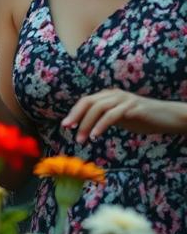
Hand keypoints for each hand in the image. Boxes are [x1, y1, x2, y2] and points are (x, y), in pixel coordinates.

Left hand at [62, 88, 186, 142]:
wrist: (169, 117)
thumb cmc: (143, 118)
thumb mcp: (120, 117)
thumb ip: (105, 117)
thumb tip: (87, 124)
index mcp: (109, 95)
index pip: (86, 101)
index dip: (75, 112)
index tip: (66, 126)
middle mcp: (115, 94)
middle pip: (89, 102)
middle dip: (76, 116)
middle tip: (68, 130)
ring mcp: (125, 100)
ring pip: (98, 108)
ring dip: (86, 124)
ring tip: (81, 139)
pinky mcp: (134, 108)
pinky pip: (112, 115)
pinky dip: (101, 125)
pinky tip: (95, 135)